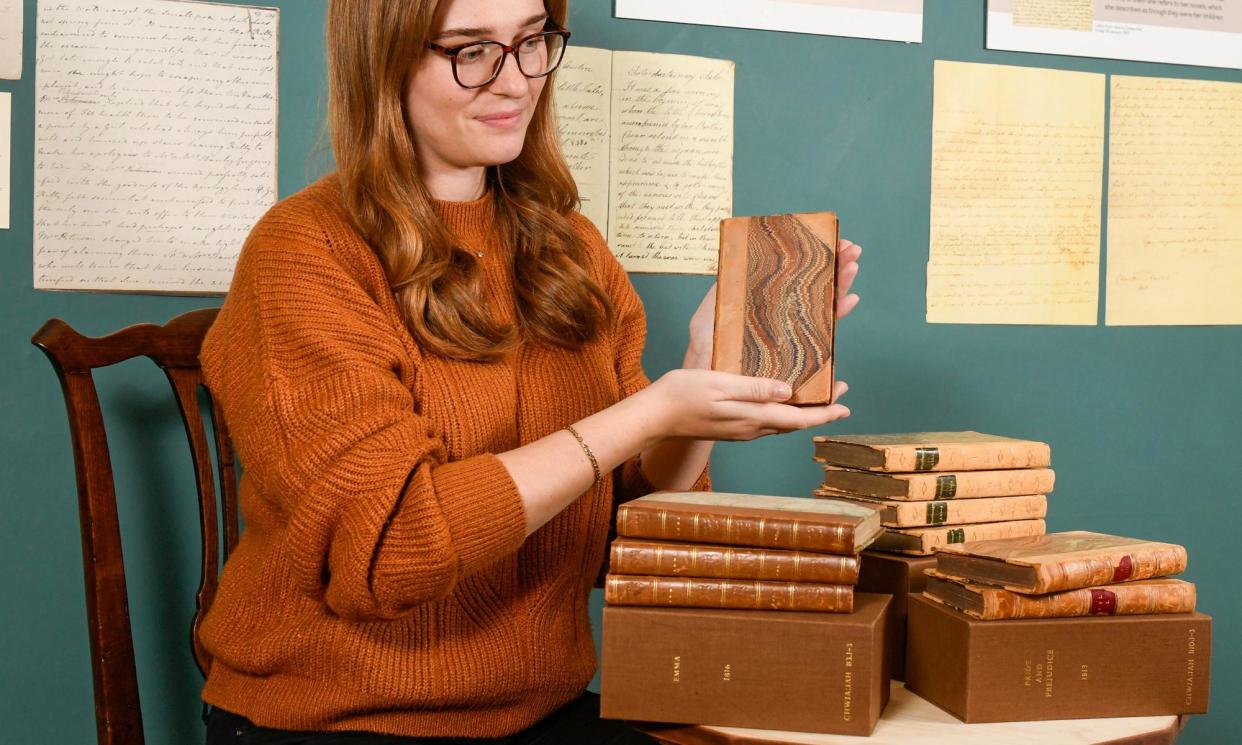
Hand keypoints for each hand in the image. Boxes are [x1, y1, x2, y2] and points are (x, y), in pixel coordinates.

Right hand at [639, 368, 849, 441]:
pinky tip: (781, 402)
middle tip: (840, 395)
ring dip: (802, 413)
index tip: (845, 406)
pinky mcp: (731, 429)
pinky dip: (783, 414)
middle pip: (794, 424)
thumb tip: (788, 391)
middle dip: (819, 412)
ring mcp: (740, 431)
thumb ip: (754, 388)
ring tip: (817, 398)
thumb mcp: (720, 384)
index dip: (824, 414)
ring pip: (781, 425)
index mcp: (751, 418)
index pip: (797, 419)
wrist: (653, 417)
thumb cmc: (682, 395)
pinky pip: (766, 423)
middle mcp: (750, 429)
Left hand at [684, 239, 860, 367]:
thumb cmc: (704, 352)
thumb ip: (721, 292)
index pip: (796, 280)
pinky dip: (838, 316)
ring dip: (842, 286)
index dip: (814, 261)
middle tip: (850, 248)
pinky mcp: (798, 360)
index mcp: (768, 308)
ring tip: (852, 266)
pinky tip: (848, 300)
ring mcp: (793, 339)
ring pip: (825, 309)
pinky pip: (824, 341)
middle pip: (817, 290)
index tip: (830, 241)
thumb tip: (732, 263)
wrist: (705, 386)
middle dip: (836, 267)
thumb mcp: (708, 315)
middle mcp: (784, 321)